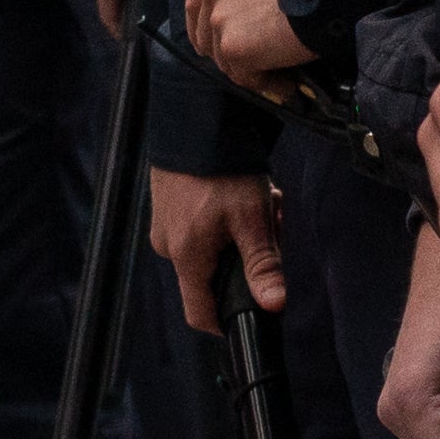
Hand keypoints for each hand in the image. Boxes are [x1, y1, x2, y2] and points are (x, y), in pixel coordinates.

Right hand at [151, 162, 287, 328]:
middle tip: (271, 224)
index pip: (200, 314)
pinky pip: (202, 226)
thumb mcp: (252, 219)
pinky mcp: (168, 206)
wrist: (195, 117)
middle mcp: (168, 245)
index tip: (256, 307)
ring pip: (213, 247)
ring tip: (260, 199)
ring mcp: (165, 224)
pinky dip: (226, 215)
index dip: (228, 321)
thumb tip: (274, 306)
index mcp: (186, 256)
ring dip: (242, 231)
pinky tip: (238, 190)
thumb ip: (263, 266)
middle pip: (216, 276)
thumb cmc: (222, 168)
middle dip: (249, 257)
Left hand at [183, 0, 315, 95]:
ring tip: (278, 74)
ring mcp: (220, 19)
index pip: (197, 0)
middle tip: (254, 61)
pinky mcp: (234, 47)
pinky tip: (285, 83)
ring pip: (224, 59)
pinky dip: (264, 83)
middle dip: (225, 51)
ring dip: (248, 69)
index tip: (220, 39)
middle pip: (205, 33)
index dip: (207, 24)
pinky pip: (244, 76)